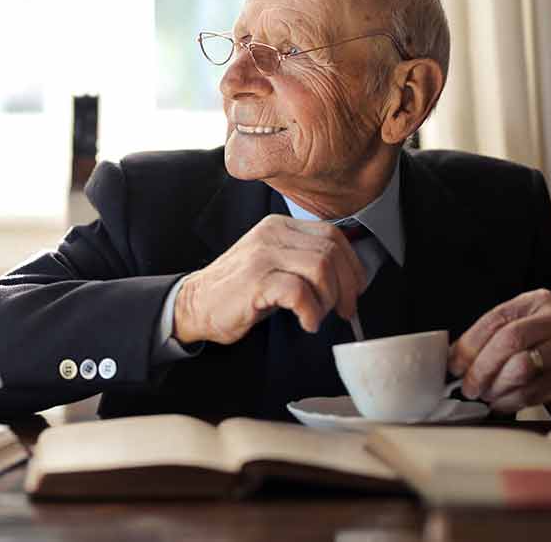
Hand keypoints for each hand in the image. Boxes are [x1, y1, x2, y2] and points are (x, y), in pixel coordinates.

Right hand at [173, 214, 366, 344]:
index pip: (333, 235)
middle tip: (343, 310)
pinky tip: (305, 322)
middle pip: (332, 252)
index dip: (352, 266)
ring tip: (317, 315)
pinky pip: (299, 291)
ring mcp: (262, 255)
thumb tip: (349, 278)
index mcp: (280, 227)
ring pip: (321, 268)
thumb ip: (305, 261)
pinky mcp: (255, 280)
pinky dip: (311, 312)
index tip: (354, 291)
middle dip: (346, 287)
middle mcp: (272, 234)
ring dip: (328, 299)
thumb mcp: (275, 265)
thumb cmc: (239, 291)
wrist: (197, 304)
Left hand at [448, 288, 550, 419]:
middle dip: (481, 368)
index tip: (454, 365)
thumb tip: (452, 359)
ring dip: (495, 387)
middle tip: (468, 387)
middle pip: (509, 340)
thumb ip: (490, 337)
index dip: (469, 344)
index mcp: (537, 301)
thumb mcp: (522, 328)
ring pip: (521, 368)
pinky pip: (532, 392)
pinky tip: (501, 403)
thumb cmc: (544, 348)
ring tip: (485, 394)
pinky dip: (509, 401)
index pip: (496, 318)